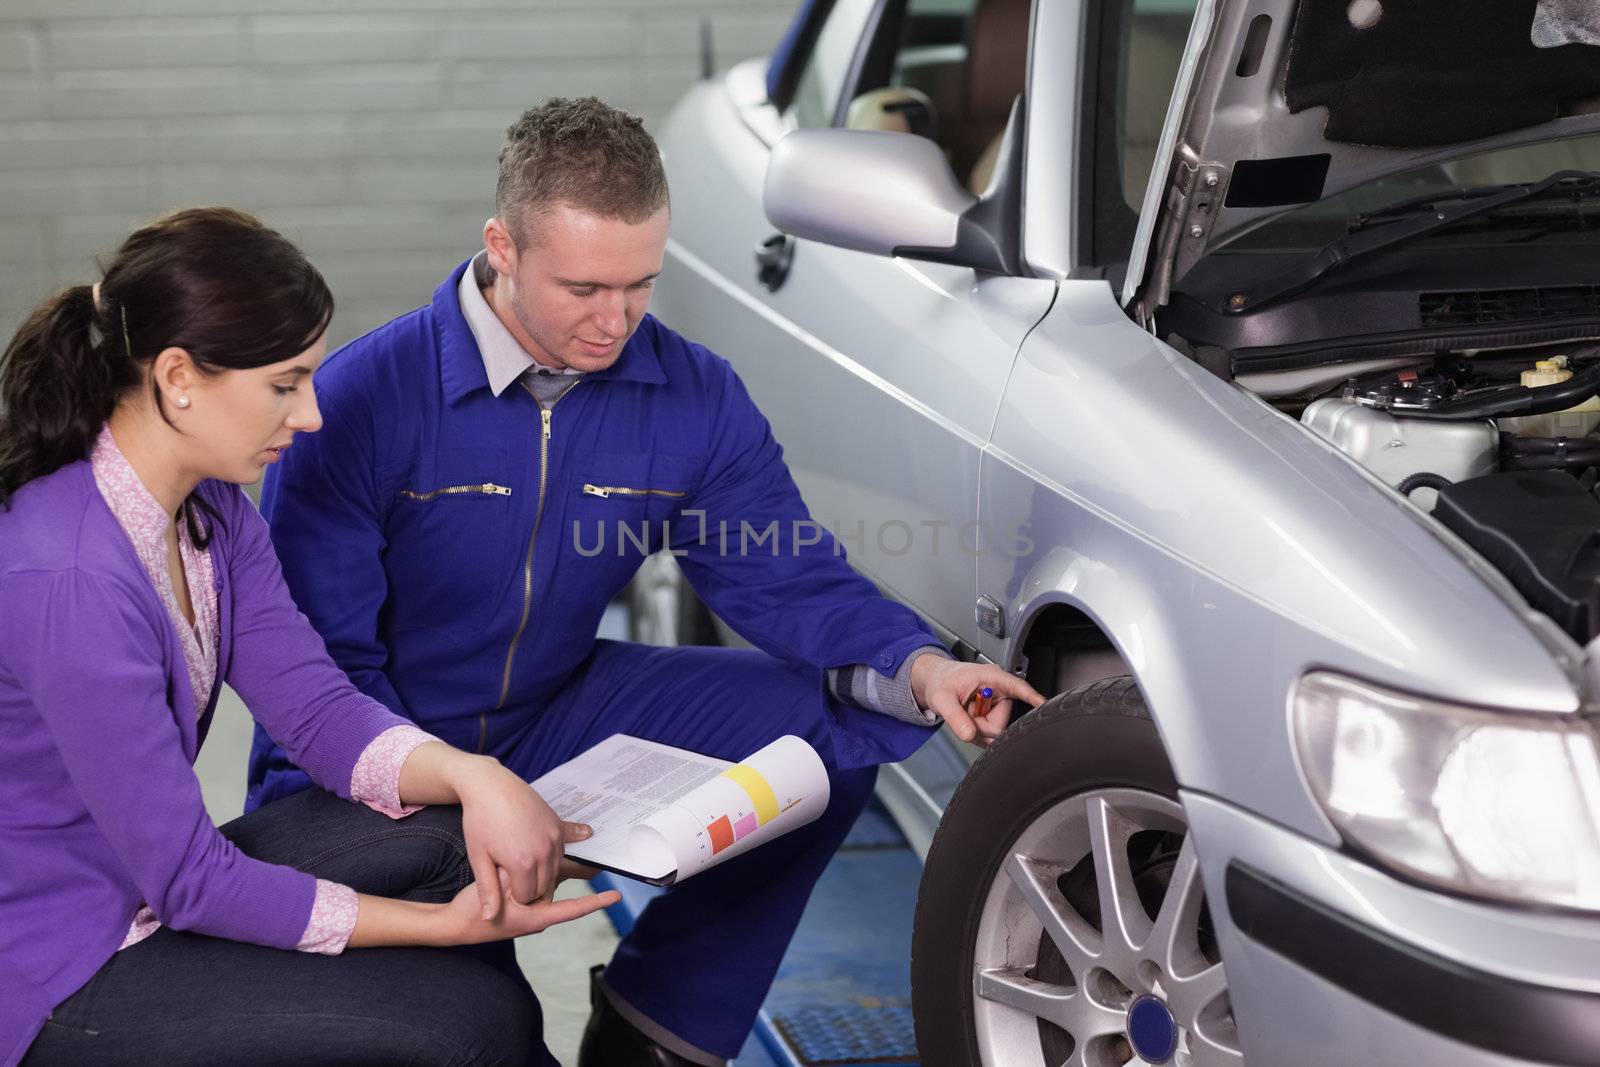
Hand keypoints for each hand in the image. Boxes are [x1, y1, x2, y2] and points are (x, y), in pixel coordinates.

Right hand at [442, 871, 618, 944]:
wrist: (453, 924)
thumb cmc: (473, 913)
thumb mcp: (495, 892)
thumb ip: (515, 879)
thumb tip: (530, 867)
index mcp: (536, 917)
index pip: (573, 909)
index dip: (595, 901)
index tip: (615, 896)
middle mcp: (537, 914)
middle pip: (565, 892)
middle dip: (581, 875)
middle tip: (603, 860)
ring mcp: (528, 908)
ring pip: (551, 886)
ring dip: (563, 871)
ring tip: (584, 853)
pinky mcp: (520, 901)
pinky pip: (539, 885)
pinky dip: (545, 872)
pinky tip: (549, 855)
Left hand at [449, 756, 592, 918]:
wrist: (490, 784)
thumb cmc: (480, 820)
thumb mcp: (479, 858)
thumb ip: (488, 890)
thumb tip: (488, 919)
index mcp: (523, 864)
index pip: (527, 898)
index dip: (512, 896)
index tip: (501, 886)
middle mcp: (544, 852)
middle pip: (544, 887)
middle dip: (529, 887)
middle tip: (510, 877)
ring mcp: (554, 838)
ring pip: (554, 871)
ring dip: (542, 872)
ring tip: (521, 862)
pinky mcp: (558, 825)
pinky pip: (565, 848)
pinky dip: (561, 852)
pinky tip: (585, 838)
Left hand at [909, 655, 1045, 746]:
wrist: (935, 681)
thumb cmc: (940, 681)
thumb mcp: (942, 698)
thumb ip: (955, 717)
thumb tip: (969, 735)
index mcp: (992, 677)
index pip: (1019, 688)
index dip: (1033, 698)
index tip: (1046, 706)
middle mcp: (999, 690)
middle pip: (1001, 723)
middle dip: (980, 727)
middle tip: (964, 715)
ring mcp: (998, 704)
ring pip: (995, 732)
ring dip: (977, 730)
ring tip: (965, 715)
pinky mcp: (994, 714)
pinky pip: (990, 734)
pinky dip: (977, 732)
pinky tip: (969, 720)